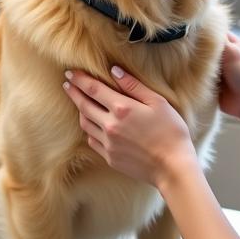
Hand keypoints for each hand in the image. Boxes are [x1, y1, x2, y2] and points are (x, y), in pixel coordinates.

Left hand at [62, 67, 196, 190]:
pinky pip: (92, 141)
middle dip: (74, 92)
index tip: (70, 72)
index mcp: (122, 108)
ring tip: (79, 103)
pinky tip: (92, 126)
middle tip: (67, 83)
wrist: (172, 167)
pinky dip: (90, 130)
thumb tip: (114, 71)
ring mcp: (108, 144)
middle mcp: (110, 125)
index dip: (80, 80)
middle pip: (84, 105)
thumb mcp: (158, 102)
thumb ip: (134, 86)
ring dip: (80, 111)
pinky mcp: (110, 158)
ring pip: (85, 124)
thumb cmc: (171, 132)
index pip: (94, 89)